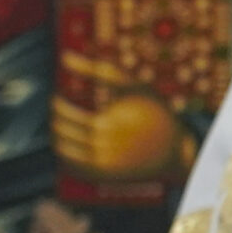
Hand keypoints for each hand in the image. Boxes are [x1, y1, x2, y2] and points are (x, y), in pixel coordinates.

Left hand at [55, 51, 194, 180]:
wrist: (175, 151)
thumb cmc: (155, 113)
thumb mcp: (134, 86)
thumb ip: (98, 70)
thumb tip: (64, 56)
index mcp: (107, 123)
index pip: (64, 113)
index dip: (57, 104)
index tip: (58, 96)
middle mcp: (101, 146)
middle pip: (61, 132)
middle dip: (56, 119)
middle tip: (59, 110)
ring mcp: (101, 164)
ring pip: (62, 150)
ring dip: (57, 136)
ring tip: (63, 126)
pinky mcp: (102, 176)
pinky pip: (71, 167)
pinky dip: (64, 155)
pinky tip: (71, 144)